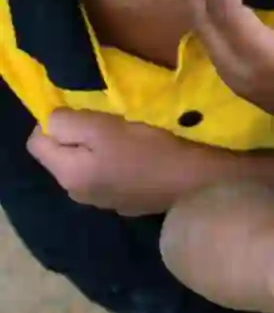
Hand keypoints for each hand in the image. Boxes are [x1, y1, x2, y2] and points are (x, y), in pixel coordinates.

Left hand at [26, 110, 226, 215]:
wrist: (197, 184)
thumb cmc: (150, 149)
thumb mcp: (103, 126)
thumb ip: (67, 122)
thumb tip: (52, 121)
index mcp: (68, 175)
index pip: (36, 142)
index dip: (53, 120)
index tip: (83, 109)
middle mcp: (77, 194)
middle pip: (60, 155)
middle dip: (77, 136)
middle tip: (107, 120)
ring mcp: (102, 202)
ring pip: (85, 165)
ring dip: (97, 150)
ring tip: (126, 136)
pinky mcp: (126, 203)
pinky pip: (107, 176)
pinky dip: (115, 164)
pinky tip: (139, 157)